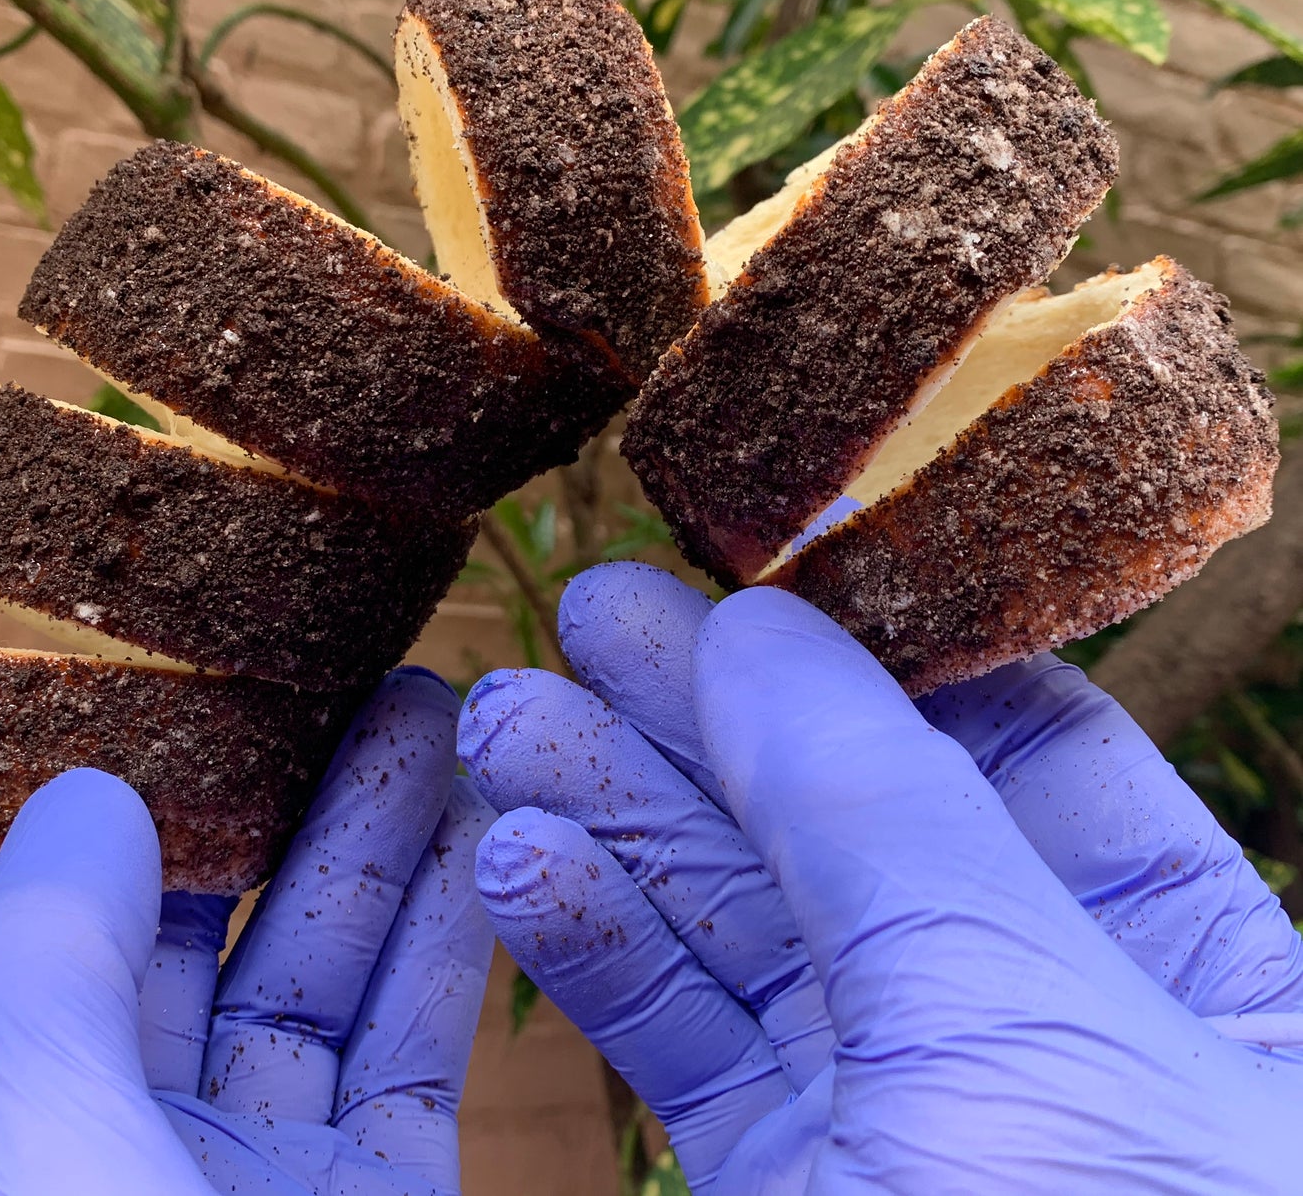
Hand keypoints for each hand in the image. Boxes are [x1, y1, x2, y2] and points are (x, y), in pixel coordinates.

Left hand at [0, 667, 493, 1195]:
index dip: (50, 797)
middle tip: (327, 668)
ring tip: (429, 706)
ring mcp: (237, 1187)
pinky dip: (448, 941)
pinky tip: (482, 830)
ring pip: (309, 975)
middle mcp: (91, 1148)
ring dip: (375, 837)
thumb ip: (34, 951)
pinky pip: (409, 1052)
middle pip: (176, 929)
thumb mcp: (8, 1137)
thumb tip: (93, 798)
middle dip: (260, 789)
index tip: (136, 679)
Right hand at [462, 561, 1302, 1193]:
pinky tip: (518, 872)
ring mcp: (923, 1138)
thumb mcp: (1018, 1033)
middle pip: (856, 826)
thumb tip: (763, 623)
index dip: (875, 645)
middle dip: (704, 722)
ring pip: (753, 937)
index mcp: (1206, 987)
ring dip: (619, 827)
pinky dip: (604, 962)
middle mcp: (1060, 1046)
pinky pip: (698, 1058)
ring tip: (499, 728)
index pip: (1024, 746)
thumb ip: (881, 806)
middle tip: (573, 620)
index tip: (741, 568)